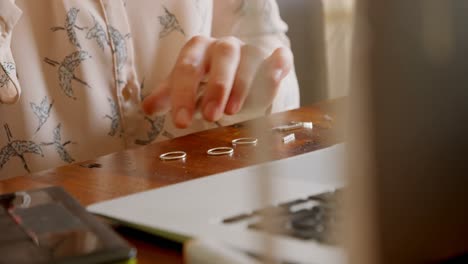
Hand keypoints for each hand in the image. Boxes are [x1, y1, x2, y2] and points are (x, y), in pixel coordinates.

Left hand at [142, 35, 292, 127]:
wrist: (232, 69)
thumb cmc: (205, 81)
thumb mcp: (185, 88)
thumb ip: (169, 96)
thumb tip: (148, 107)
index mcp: (198, 50)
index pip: (188, 68)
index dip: (183, 95)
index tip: (181, 122)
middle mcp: (224, 46)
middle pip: (221, 58)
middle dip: (216, 87)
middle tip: (210, 116)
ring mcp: (250, 51)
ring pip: (250, 58)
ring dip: (242, 84)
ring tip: (233, 111)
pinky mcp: (272, 58)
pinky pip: (279, 56)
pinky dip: (279, 64)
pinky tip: (276, 75)